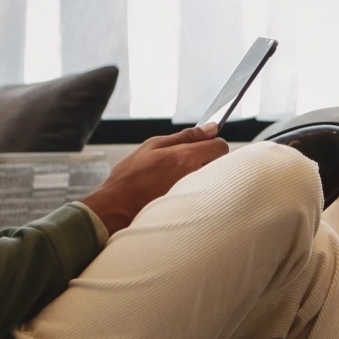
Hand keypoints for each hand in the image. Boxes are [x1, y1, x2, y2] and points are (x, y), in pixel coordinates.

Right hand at [80, 124, 229, 234]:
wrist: (117, 208)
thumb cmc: (131, 178)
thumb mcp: (153, 146)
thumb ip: (185, 136)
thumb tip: (211, 128)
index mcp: (186, 158)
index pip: (221, 146)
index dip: (213, 144)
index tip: (203, 146)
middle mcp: (195, 177)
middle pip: (221, 165)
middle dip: (210, 161)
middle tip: (189, 164)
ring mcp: (195, 196)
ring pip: (214, 181)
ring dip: (204, 177)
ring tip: (180, 180)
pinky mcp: (192, 210)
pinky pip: (205, 196)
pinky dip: (197, 193)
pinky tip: (178, 194)